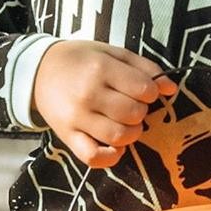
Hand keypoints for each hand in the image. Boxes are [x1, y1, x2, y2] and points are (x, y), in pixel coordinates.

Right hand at [32, 41, 176, 168]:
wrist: (39, 71)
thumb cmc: (81, 59)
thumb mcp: (113, 52)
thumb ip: (144, 67)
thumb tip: (172, 88)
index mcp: (101, 68)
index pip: (144, 89)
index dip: (151, 92)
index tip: (144, 90)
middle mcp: (89, 94)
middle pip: (133, 114)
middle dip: (141, 111)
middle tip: (133, 104)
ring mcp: (77, 118)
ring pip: (119, 137)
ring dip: (132, 133)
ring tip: (126, 122)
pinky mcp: (67, 137)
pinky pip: (93, 157)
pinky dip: (111, 157)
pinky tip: (115, 146)